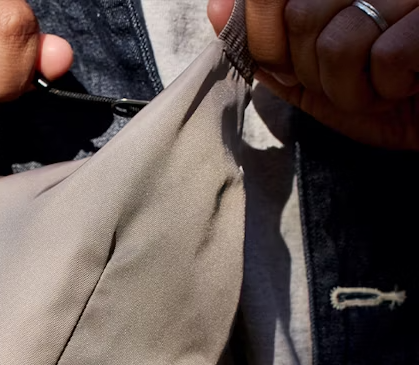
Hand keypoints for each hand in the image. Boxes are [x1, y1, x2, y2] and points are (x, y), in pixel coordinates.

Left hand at [208, 0, 418, 149]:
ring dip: (352, 89)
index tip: (291, 60)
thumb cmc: (390, 100)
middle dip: (314, 72)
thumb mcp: (317, 80)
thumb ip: (269, 48)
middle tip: (352, 81)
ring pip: (338, 42)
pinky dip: (390, 89)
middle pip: (301, 19)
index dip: (265, 36)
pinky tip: (410, 85)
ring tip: (382, 88)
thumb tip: (218, 9)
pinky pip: (387, 57)